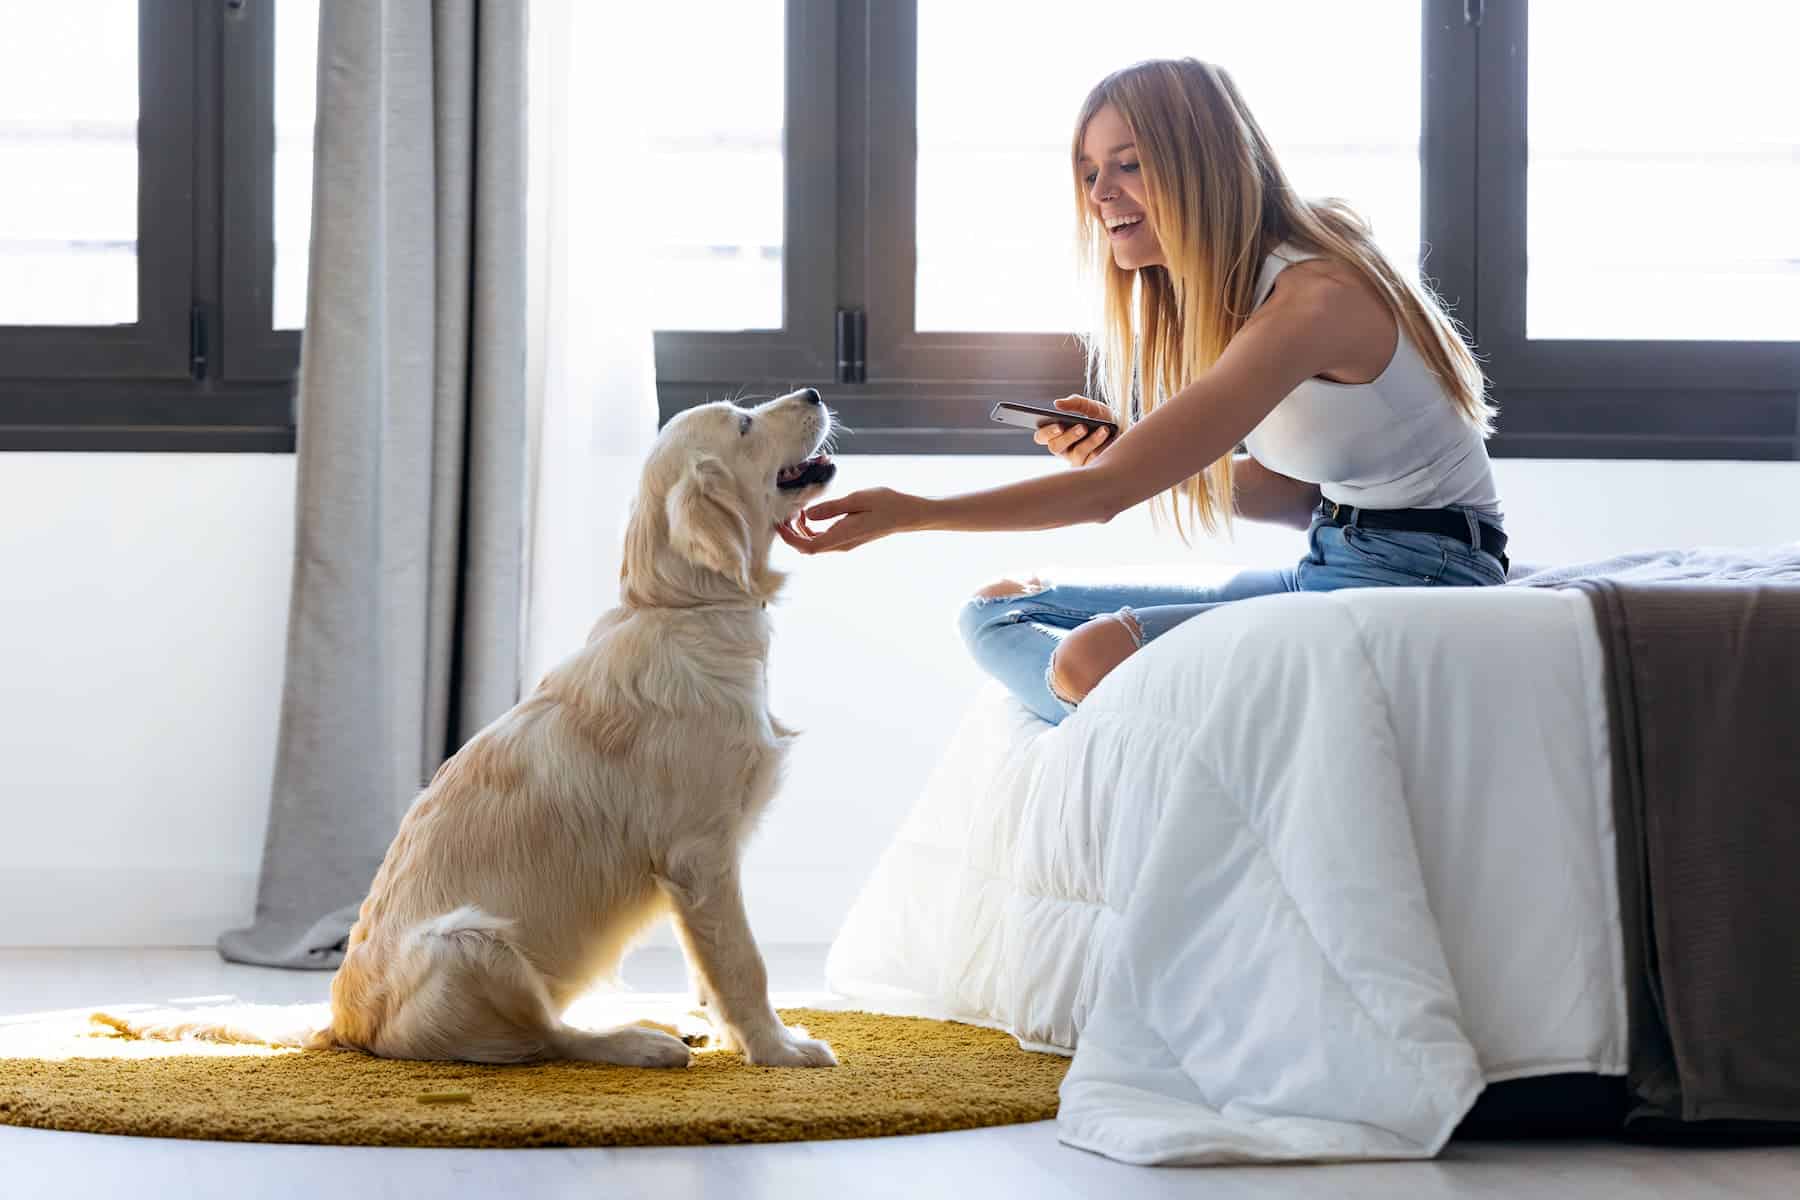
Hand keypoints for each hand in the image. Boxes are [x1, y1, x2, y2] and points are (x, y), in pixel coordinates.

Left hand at [776, 487, 926, 554]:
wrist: (908, 514)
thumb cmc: (886, 503)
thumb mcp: (857, 499)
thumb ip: (831, 508)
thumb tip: (808, 514)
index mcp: (842, 536)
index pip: (808, 547)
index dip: (790, 538)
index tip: (779, 524)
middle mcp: (841, 545)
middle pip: (808, 548)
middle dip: (792, 533)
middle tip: (786, 512)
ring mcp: (845, 543)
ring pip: (814, 544)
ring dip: (801, 530)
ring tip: (798, 509)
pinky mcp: (848, 538)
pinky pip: (823, 538)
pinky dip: (812, 528)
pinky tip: (812, 512)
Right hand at [1032, 394, 1114, 466]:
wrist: (1126, 434)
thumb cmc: (1104, 420)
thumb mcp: (1092, 407)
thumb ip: (1076, 403)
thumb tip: (1057, 403)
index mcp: (1058, 434)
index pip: (1041, 436)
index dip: (1046, 432)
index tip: (1059, 425)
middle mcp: (1064, 449)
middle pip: (1055, 447)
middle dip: (1068, 437)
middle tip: (1082, 427)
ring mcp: (1076, 461)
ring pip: (1076, 454)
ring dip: (1090, 441)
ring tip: (1103, 429)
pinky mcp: (1090, 468)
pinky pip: (1092, 461)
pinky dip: (1101, 447)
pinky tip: (1108, 438)